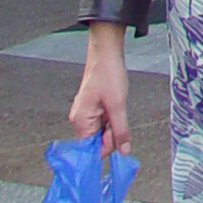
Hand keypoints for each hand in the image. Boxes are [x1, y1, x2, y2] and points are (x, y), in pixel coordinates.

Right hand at [69, 23, 132, 155]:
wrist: (106, 51)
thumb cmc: (108, 73)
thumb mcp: (118, 105)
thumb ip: (120, 130)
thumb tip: (124, 151)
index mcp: (80, 122)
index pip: (90, 151)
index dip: (107, 147)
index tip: (119, 138)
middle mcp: (79, 120)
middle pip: (96, 142)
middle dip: (111, 134)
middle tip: (118, 115)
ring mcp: (85, 114)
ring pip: (101, 131)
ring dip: (112, 125)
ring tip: (116, 106)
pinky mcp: (91, 108)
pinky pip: (102, 122)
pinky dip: (111, 117)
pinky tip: (115, 105)